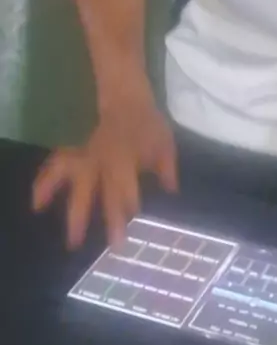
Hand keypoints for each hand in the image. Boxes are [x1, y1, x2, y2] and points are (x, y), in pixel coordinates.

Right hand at [32, 97, 177, 248]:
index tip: (133, 221)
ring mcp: (87, 158)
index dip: (129, 202)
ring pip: (76, 184)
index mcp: (127, 156)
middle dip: (110, 218)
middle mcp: (105, 161)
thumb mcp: (164, 141)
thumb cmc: (146, 122)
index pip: (127, 183)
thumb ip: (166, 167)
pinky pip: (56, 168)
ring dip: (75, 211)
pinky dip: (44, 184)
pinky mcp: (76, 155)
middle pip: (105, 191)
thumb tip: (171, 191)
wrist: (124, 98)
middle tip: (115, 245)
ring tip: (73, 239)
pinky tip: (36, 202)